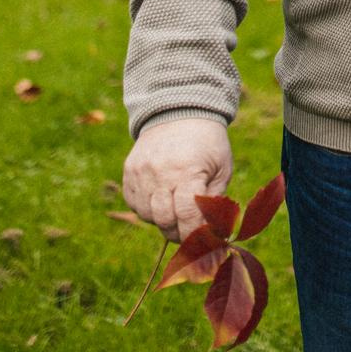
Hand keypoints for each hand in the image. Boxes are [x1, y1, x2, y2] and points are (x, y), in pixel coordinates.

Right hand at [122, 115, 233, 243]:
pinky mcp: (129, 171)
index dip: (193, 232)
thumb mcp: (221, 168)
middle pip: (164, 219)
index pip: (186, 214)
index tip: (202, 239)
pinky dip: (146, 208)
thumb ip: (214, 201)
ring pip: (146, 215)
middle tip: (188, 229)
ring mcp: (141, 172)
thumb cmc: (207, 144)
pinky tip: (161, 198)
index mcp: (187, 171)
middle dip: (178, 231)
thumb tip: (210, 231)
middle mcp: (160, 172)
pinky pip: (134, 203)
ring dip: (162, 220)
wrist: (180, 112)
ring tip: (175, 208)